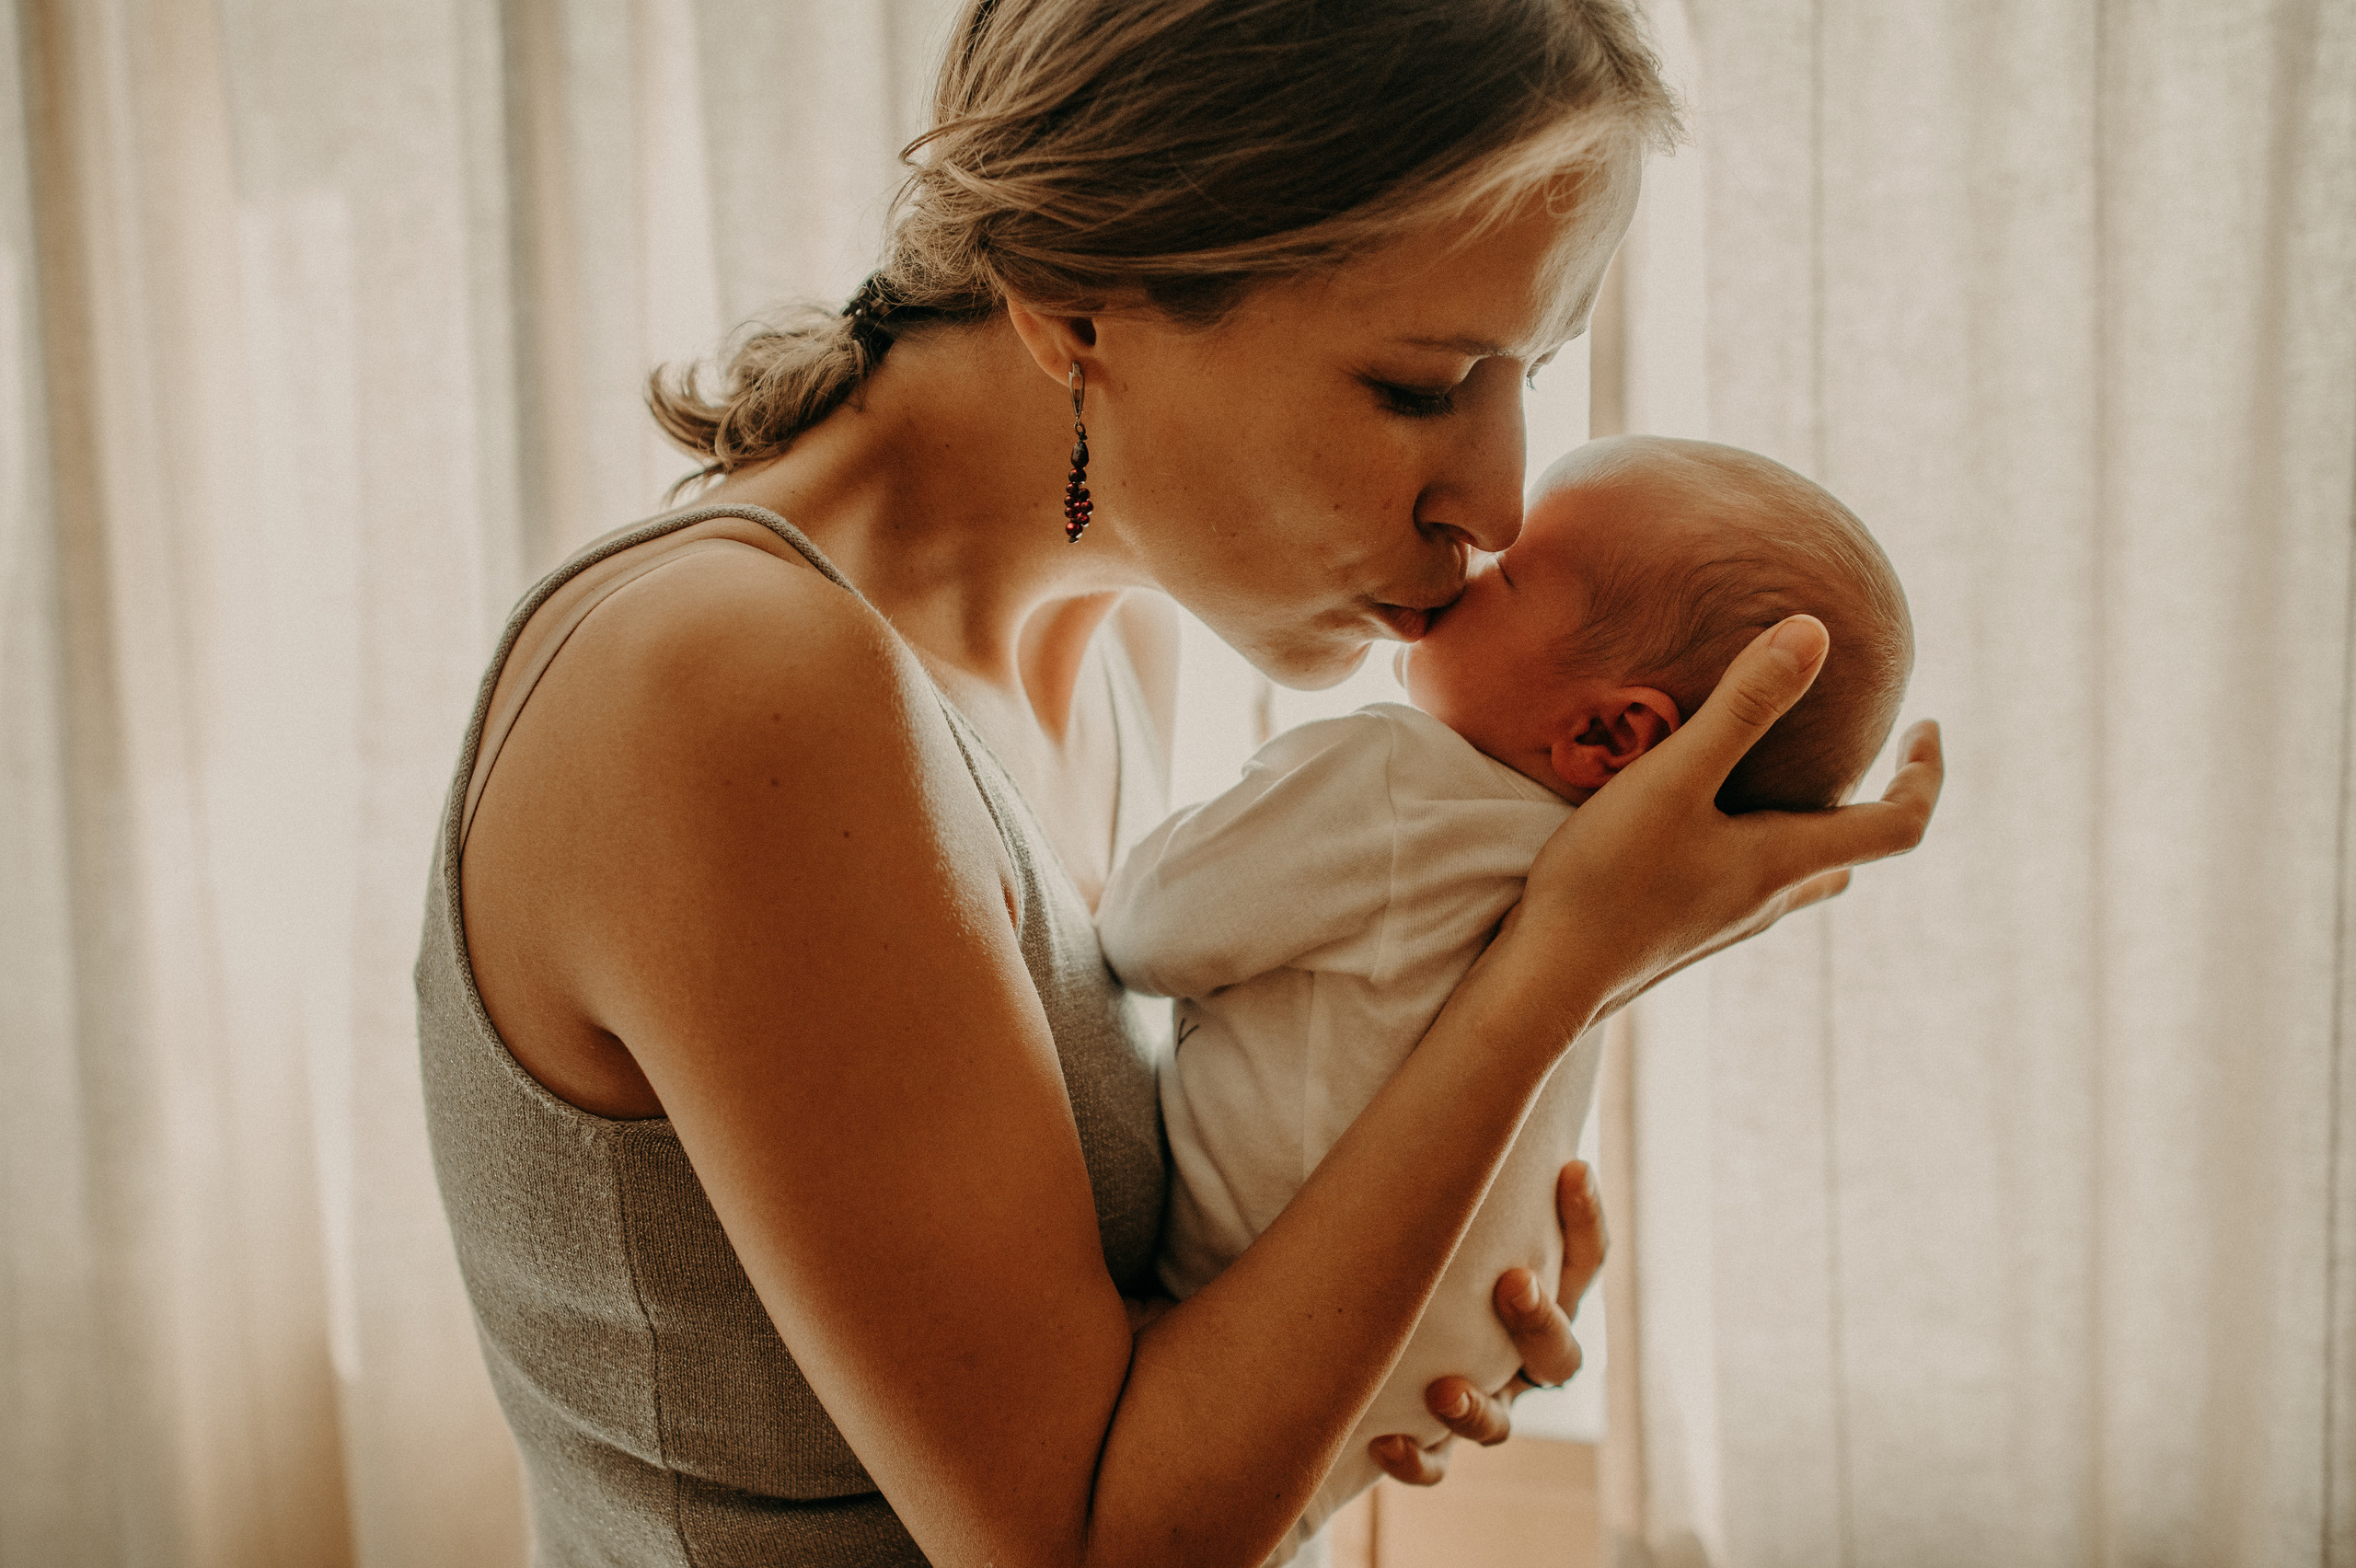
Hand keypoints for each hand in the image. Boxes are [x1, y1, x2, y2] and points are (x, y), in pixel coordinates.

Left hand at [1369, 1160, 1606, 1485]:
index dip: (1585, 1220)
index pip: (1583, 1258)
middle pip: (1559, 1354)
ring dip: (1478, 1409)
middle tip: (1513, 1284)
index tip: (1571, 1167)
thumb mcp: (1435, 1200)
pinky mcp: (1430, 1438)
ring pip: (1501, 1422)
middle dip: (1541, 1321)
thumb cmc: (1404, 1237)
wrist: (1349, 1322)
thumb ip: (1457, 1160)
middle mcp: (1518, 1353)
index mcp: (1538, 1290)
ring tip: (1444, 1390)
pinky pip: (1438, 1464)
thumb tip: (1462, 1066)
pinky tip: (1386, 1441)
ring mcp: (1482, 1399)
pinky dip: (1419, 1460)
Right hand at [1515, 617, 1942, 1027]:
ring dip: (1809, 828)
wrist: (1546, 979)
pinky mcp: (1683, 930)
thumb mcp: (1674, 778)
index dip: (1925, 773)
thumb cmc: (1609, 879)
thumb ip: (1743, 707)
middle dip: (1871, 802)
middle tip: (1864, 753)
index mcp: (1784, 860)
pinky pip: (1745, 885)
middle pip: (1850, 853)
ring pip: (1798, 874)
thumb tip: (1813, 633)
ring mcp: (1725, 921)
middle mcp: (1767, 898)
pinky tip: (1703, 825)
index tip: (1925, 724)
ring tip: (1784, 782)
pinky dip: (1755, 846)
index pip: (1897, 824)